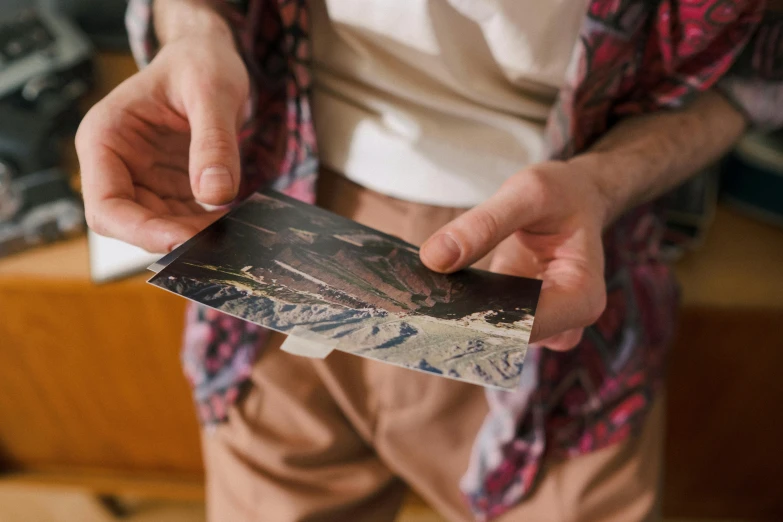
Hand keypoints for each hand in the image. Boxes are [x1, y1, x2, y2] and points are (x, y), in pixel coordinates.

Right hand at [76, 33, 248, 252]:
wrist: (209, 57)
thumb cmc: (200, 63)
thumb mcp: (211, 92)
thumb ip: (213, 142)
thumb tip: (215, 195)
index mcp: (105, 138)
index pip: (105, 205)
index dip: (140, 231)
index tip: (182, 241)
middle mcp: (117, 165)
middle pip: (133, 224)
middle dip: (176, 237)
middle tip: (223, 242)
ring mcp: (144, 180)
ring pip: (162, 228)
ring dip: (197, 236)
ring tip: (238, 231)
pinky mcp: (171, 189)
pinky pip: (185, 220)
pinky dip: (209, 227)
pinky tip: (238, 223)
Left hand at [419, 161, 608, 350]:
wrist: (575, 197)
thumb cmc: (562, 194)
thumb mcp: (526, 193)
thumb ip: (483, 224)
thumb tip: (434, 259)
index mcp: (581, 297)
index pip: (525, 327)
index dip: (479, 322)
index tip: (434, 311)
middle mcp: (565, 322)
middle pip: (508, 340)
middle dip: (465, 325)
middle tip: (418, 308)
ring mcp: (542, 324)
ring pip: (493, 337)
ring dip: (460, 320)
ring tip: (424, 298)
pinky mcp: (517, 317)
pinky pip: (485, 323)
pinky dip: (461, 310)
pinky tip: (434, 293)